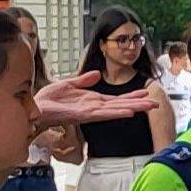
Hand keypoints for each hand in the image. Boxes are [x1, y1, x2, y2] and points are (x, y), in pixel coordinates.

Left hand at [36, 69, 151, 126]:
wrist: (34, 107)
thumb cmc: (48, 99)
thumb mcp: (68, 84)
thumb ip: (83, 80)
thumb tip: (96, 74)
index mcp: (92, 101)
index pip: (116, 99)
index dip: (131, 96)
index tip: (146, 93)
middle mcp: (94, 108)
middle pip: (121, 105)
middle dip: (139, 104)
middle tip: (156, 103)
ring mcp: (89, 113)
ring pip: (116, 110)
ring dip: (133, 108)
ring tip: (148, 106)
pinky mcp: (82, 115)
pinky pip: (103, 114)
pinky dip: (116, 113)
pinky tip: (128, 112)